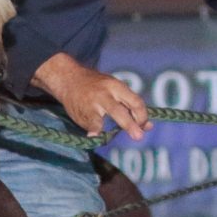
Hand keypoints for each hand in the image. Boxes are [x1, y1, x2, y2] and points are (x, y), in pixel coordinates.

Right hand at [32, 53, 149, 139]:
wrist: (68, 79)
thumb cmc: (96, 86)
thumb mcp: (114, 90)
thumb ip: (129, 106)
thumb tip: (148, 126)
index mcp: (116, 86)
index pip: (135, 101)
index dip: (142, 115)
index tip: (144, 125)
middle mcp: (105, 94)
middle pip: (120, 111)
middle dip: (130, 125)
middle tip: (138, 136)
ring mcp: (92, 104)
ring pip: (100, 120)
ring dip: (108, 130)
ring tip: (111, 137)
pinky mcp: (82, 113)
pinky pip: (90, 124)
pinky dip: (93, 131)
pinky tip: (94, 136)